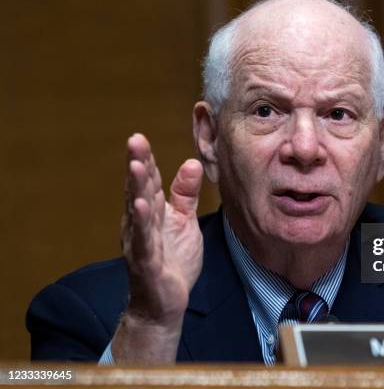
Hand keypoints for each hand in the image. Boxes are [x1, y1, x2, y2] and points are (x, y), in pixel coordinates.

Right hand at [113, 133, 203, 363]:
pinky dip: (142, 223)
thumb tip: (192, 162)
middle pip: (139, 190)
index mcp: (151, 212)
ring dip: (137, 188)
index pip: (148, 182)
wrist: (165, 303)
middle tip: (134, 140)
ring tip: (137, 164)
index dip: (145, 159)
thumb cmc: (173, 261)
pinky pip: (144, 241)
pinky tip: (141, 206)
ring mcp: (141, 242)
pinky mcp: (147, 262)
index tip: (140, 137)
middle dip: (137, 164)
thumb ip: (185, 194)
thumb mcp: (184, 222)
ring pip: (138, 211)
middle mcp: (141, 224)